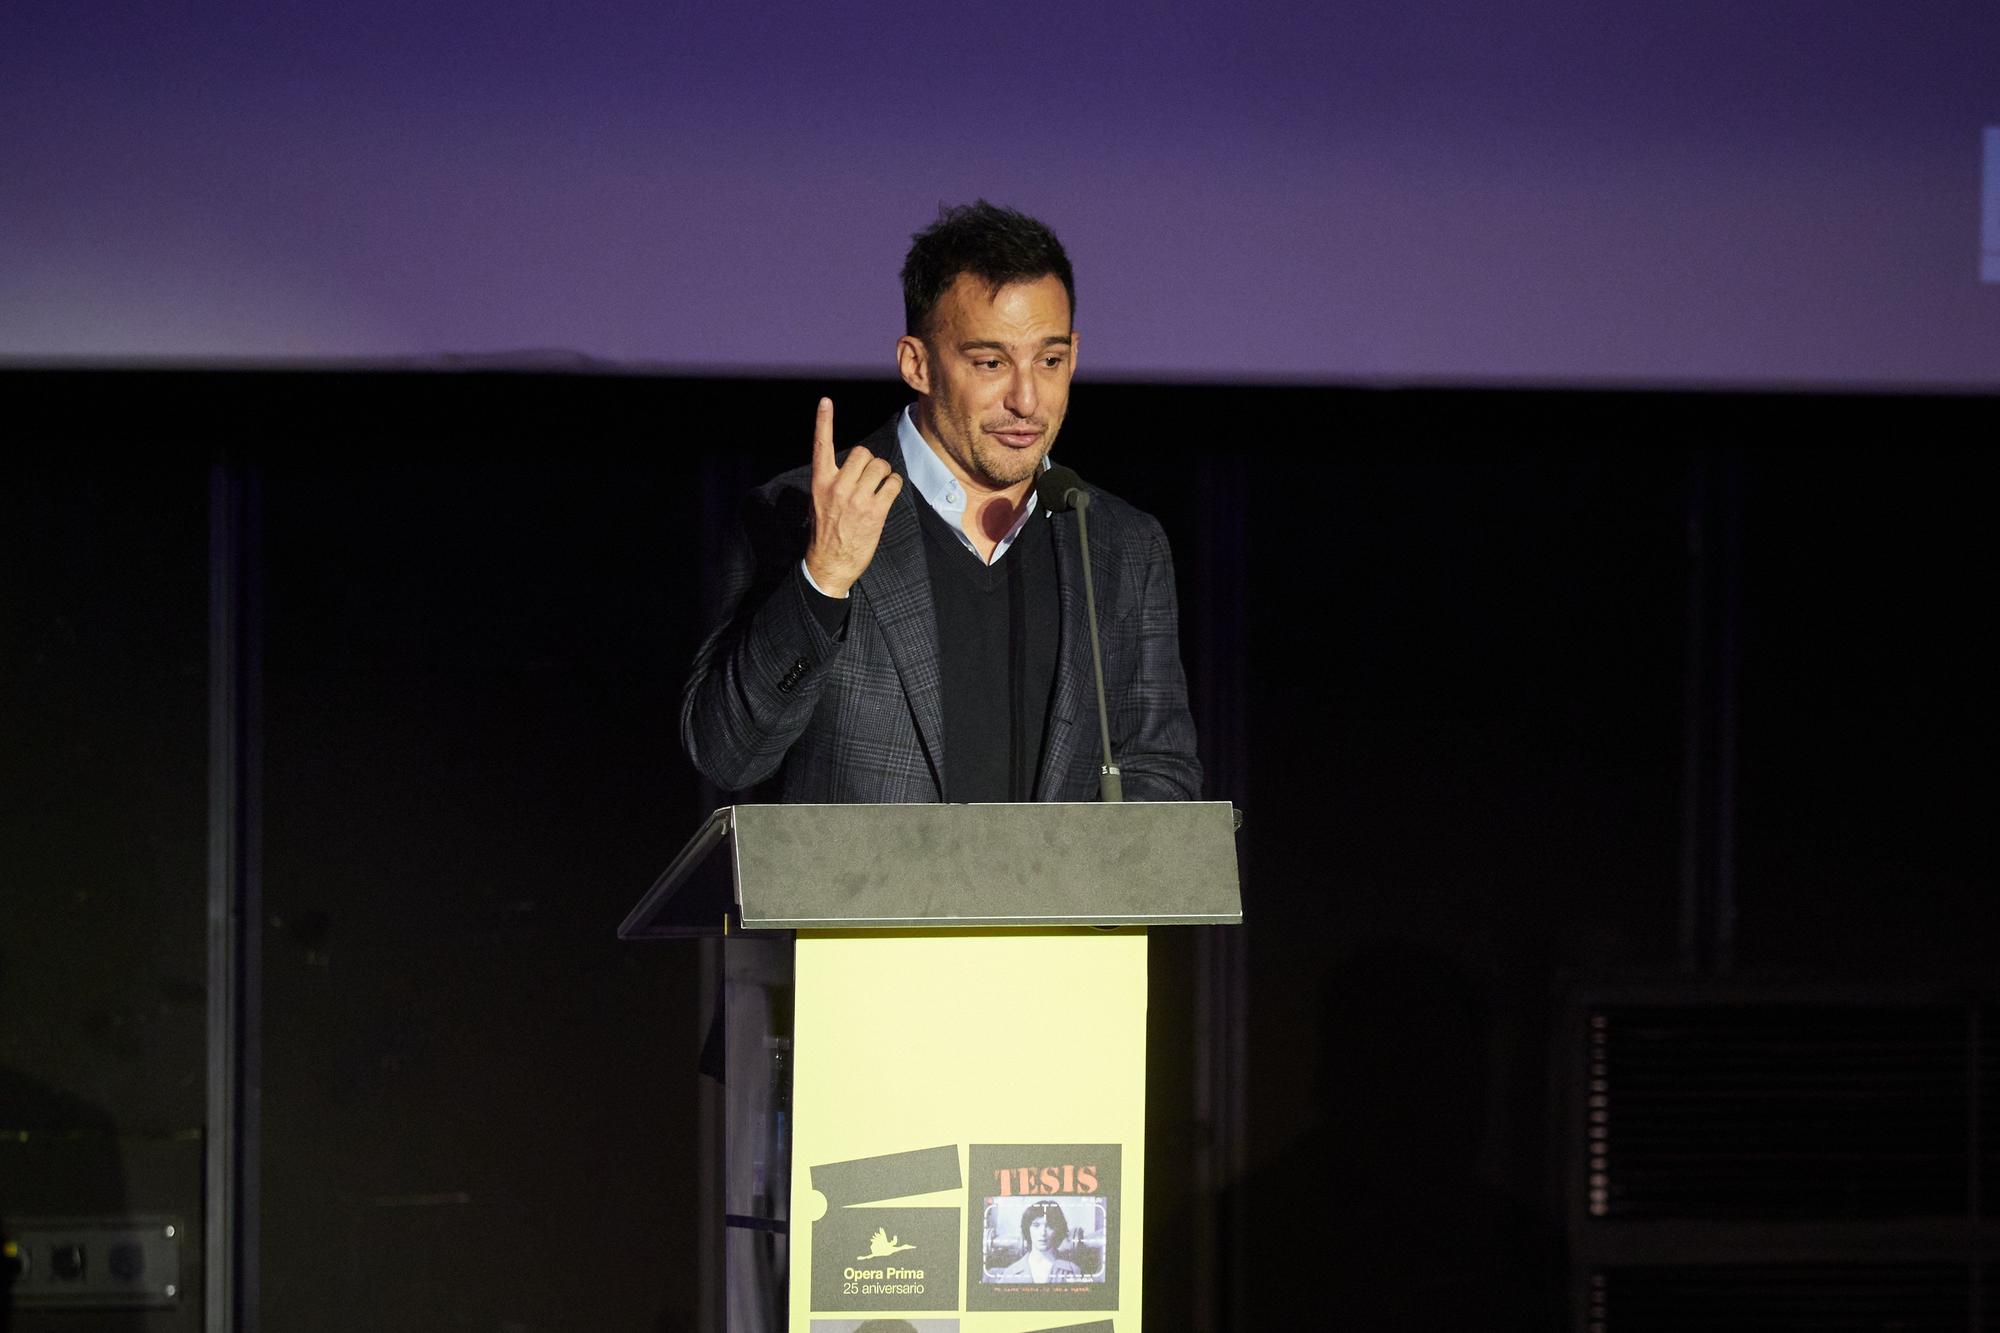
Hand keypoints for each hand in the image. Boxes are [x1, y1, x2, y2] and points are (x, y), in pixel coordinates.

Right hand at [803, 398, 901, 598]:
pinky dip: (894, 485)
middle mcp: (837, 486)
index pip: (821, 445)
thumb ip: (831, 481)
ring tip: (879, 487)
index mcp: (820, 482)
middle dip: (871, 463)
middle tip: (870, 478)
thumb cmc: (825, 533)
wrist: (829, 565)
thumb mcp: (818, 502)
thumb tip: (849, 468)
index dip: (823, 421)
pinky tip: (888, 494)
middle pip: (863, 453)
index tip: (825, 401)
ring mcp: (856, 499)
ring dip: (885, 473)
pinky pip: (893, 484)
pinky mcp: (874, 512)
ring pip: (880, 466)